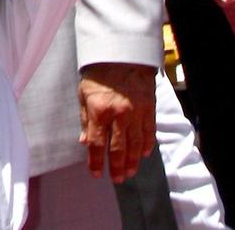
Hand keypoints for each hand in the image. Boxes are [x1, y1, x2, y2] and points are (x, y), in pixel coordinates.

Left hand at [77, 62, 155, 181]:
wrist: (122, 55)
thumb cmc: (98, 74)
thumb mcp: (84, 94)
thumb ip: (86, 120)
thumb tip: (85, 142)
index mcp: (99, 110)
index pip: (97, 144)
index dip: (96, 162)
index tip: (96, 174)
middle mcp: (119, 115)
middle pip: (119, 149)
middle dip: (117, 167)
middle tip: (117, 179)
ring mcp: (137, 113)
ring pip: (136, 144)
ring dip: (133, 161)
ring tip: (130, 172)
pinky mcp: (150, 109)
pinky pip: (149, 132)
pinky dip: (146, 145)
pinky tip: (144, 154)